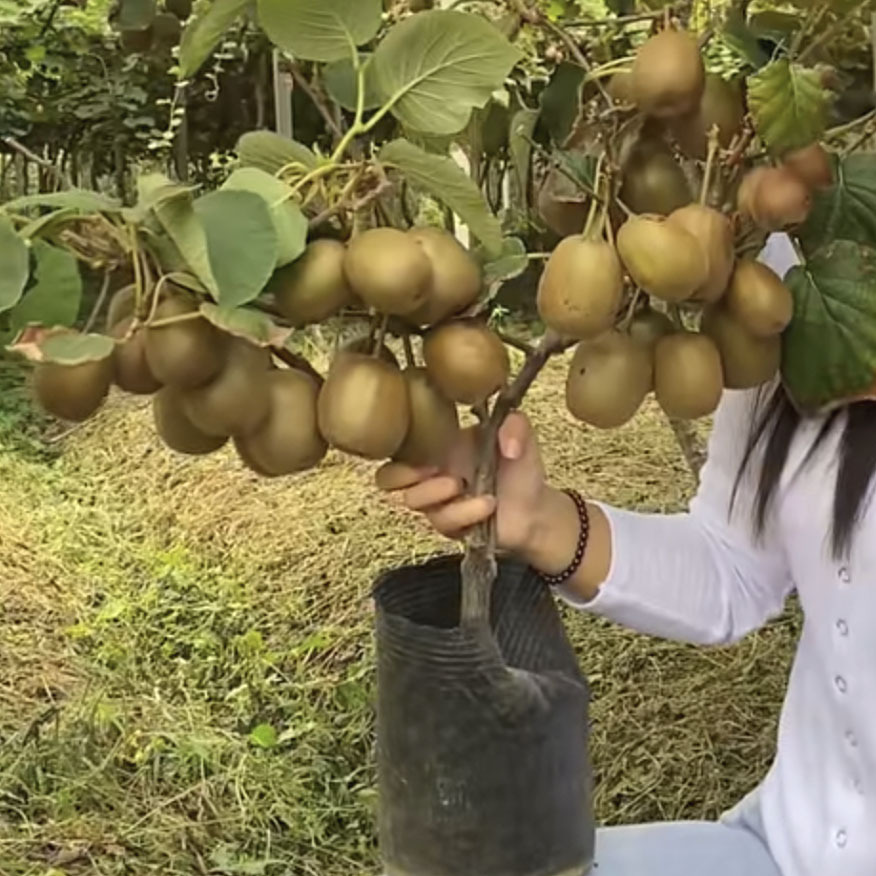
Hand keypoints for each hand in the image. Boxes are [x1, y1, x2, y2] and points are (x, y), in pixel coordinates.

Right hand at [376, 412, 548, 553]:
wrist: (535, 507)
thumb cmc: (519, 468)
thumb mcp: (522, 433)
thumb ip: (514, 424)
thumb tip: (505, 443)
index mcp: (438, 446)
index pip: (399, 443)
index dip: (401, 442)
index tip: (426, 441)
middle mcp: (430, 474)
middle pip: (386, 478)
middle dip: (402, 473)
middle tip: (433, 468)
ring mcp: (436, 503)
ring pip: (412, 500)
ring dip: (435, 491)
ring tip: (464, 485)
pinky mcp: (449, 527)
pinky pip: (442, 521)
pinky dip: (464, 512)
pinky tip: (487, 504)